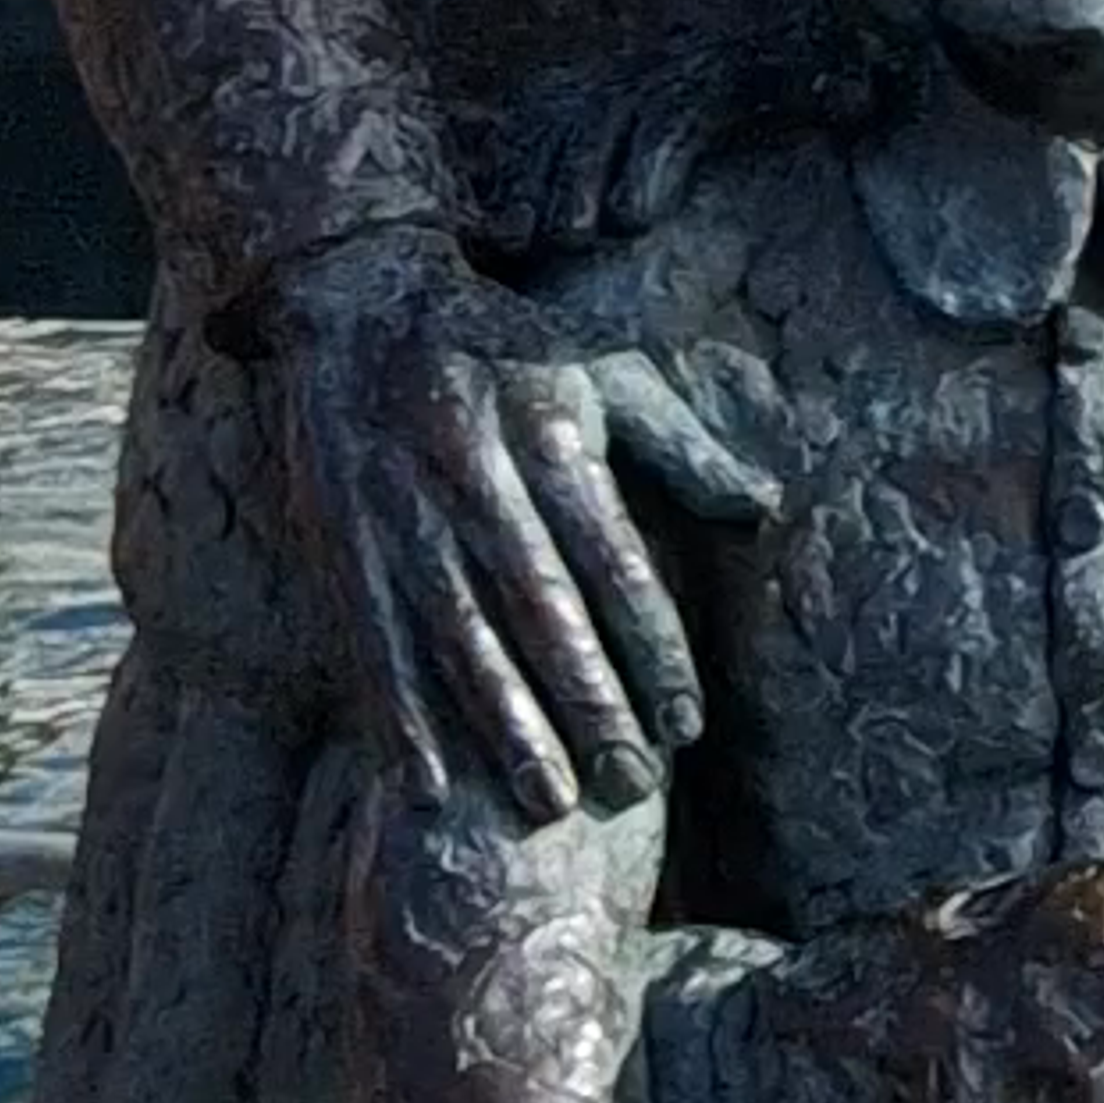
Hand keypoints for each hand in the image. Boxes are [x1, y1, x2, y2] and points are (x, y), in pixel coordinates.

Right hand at [273, 231, 774, 823]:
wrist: (355, 301)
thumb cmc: (505, 346)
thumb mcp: (603, 371)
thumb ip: (682, 447)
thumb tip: (763, 508)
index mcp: (547, 434)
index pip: (614, 561)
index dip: (654, 648)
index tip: (688, 725)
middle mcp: (474, 477)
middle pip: (541, 612)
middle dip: (588, 706)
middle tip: (631, 785)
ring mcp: (399, 515)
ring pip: (459, 639)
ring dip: (502, 728)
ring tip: (548, 802)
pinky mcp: (340, 544)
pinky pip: (373, 646)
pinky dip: (398, 720)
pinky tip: (428, 787)